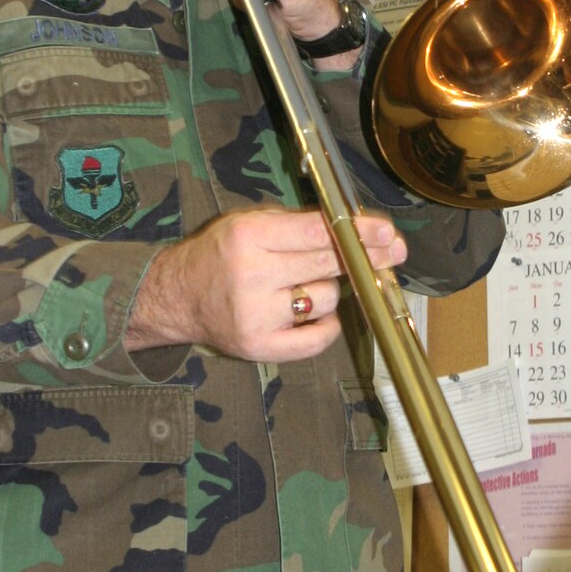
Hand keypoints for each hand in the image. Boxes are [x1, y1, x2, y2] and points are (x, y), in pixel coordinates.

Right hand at [126, 205, 408, 361]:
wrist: (176, 297)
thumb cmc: (221, 254)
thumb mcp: (250, 224)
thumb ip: (299, 225)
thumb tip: (362, 232)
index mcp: (249, 237)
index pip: (317, 232)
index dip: (358, 232)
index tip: (387, 232)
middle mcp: (252, 275)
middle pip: (327, 264)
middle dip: (364, 257)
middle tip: (393, 252)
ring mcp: (256, 316)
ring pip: (326, 299)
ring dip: (329, 290)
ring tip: (306, 284)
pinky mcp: (260, 347)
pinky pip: (316, 339)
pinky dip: (327, 324)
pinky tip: (318, 313)